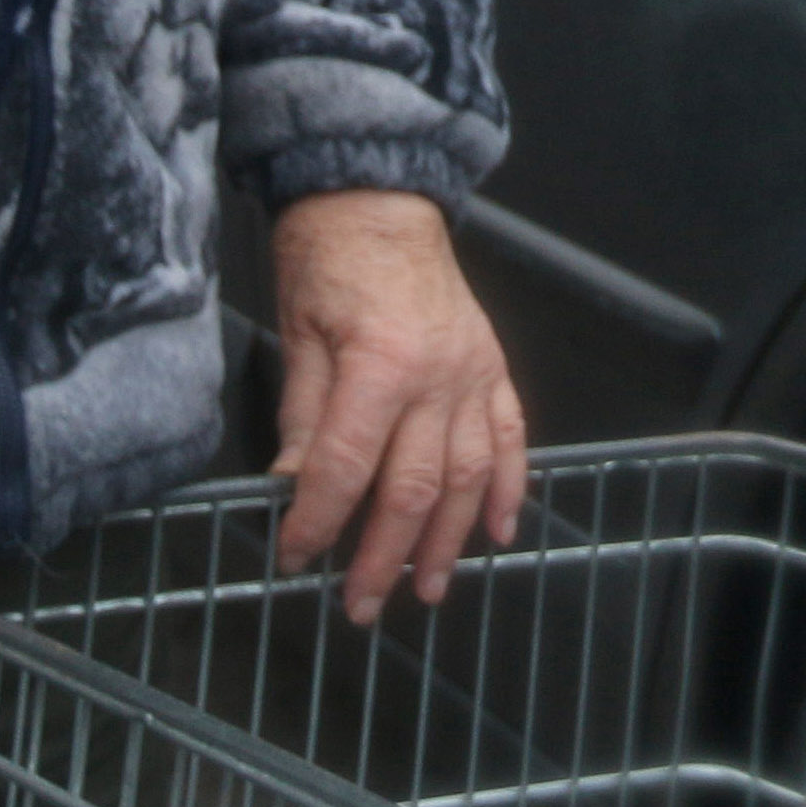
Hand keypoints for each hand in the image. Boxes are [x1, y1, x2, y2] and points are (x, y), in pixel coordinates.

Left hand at [270, 188, 529, 622]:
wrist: (379, 200)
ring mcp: (473, 372)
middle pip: (413, 487)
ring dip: (448, 540)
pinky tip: (499, 532)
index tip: (295, 558)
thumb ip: (305, 419)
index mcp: (380, 366)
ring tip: (427, 589)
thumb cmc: (329, 260)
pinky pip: (511, 435)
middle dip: (382, 555)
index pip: (347, 467)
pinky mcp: (491, 366)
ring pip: (468, 476)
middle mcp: (437, 376)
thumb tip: (293, 489)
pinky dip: (509, 487)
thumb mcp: (298, 336)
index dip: (318, 522)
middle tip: (360, 605)